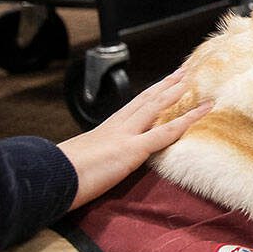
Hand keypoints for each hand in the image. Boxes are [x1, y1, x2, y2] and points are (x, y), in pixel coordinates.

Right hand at [57, 69, 211, 209]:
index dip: (151, 94)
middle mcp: (117, 126)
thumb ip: (94, 158)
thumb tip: (98, 164)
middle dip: (167, 85)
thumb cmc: (60, 175)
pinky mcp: (131, 149)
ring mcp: (125, 136)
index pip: (134, 106)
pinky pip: (166, 132)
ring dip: (178, 93)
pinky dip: (187, 120)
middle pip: (147, 99)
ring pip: (157, 107)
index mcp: (106, 129)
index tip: (164, 84)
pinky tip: (203, 111)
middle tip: (184, 72)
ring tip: (195, 80)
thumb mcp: (81, 162)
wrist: (48, 179)